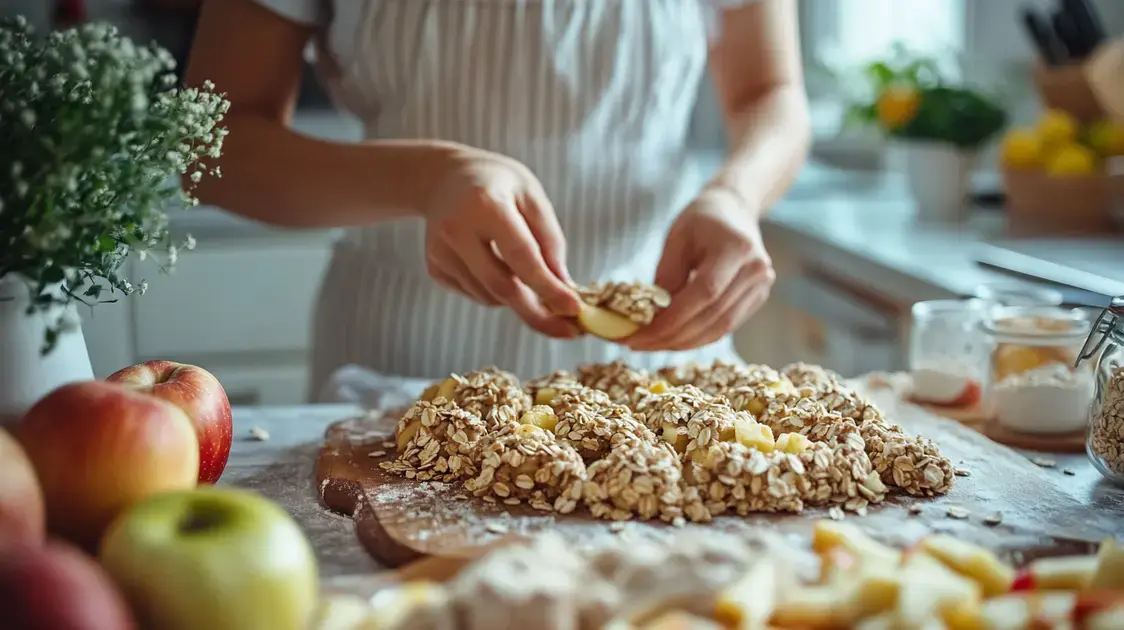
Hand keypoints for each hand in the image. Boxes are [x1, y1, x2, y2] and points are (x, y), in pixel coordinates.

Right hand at [422, 146, 582, 337]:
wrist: (443, 178)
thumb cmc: (497, 184)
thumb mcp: (532, 197)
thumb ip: (550, 241)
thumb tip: (564, 287)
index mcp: (486, 205)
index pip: (522, 256)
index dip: (548, 288)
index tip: (574, 309)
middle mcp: (457, 230)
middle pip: (502, 287)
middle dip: (537, 314)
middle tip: (566, 331)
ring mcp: (441, 252)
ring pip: (490, 295)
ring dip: (518, 297)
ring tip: (526, 272)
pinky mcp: (435, 268)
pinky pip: (476, 293)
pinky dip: (496, 291)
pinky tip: (495, 263)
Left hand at [627, 186, 774, 350]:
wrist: (734, 211)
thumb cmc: (701, 220)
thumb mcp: (677, 239)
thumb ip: (667, 275)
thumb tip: (653, 317)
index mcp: (736, 248)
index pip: (704, 294)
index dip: (671, 321)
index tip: (639, 334)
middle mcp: (756, 271)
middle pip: (712, 317)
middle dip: (672, 337)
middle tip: (638, 344)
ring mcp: (761, 287)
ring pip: (720, 329)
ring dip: (683, 342)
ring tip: (652, 344)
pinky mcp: (757, 299)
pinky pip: (725, 326)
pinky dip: (697, 337)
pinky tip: (673, 338)